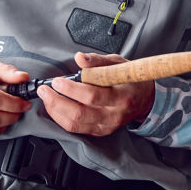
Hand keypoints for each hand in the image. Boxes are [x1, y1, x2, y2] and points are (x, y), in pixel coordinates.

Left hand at [37, 52, 154, 137]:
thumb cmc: (130, 79)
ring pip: (75, 124)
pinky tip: (55, 107)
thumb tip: (79, 58)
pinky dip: (61, 119)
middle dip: (57, 101)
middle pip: (80, 113)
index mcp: (122, 95)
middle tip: (45, 90)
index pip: (93, 95)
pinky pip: (76, 129)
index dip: (71, 89)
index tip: (57, 81)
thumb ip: (97, 61)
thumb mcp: (118, 63)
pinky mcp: (100, 131)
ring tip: (47, 97)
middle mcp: (115, 114)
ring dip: (56, 111)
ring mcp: (107, 125)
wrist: (145, 99)